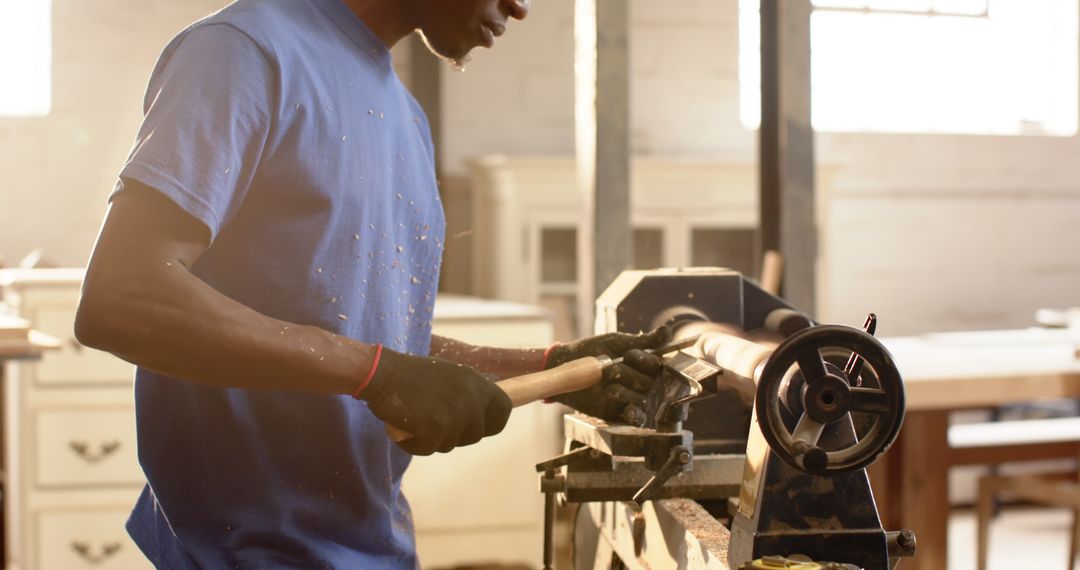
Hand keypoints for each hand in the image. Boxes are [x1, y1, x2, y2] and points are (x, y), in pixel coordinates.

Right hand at [361, 348, 511, 454]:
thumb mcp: (448, 374)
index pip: (503, 410)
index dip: (492, 422)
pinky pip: (428, 449)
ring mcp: (453, 415)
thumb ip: (467, 392)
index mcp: (475, 382)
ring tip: (416, 418)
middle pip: (476, 434)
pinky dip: (414, 444)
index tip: (478, 425)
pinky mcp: (434, 429)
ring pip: (450, 444)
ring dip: (432, 438)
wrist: (381, 374)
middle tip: (433, 421)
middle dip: (456, 434)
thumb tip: (485, 407)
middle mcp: (469, 398)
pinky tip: (405, 427)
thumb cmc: (409, 375)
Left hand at [545, 327, 670, 424]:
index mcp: (644, 365)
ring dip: (623, 390)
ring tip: (605, 384)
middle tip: (609, 370)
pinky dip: (635, 414)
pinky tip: (629, 409)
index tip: (629, 355)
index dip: (645, 361)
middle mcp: (642, 383)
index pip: (658, 365)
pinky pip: (637, 418)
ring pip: (642, 398)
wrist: (566, 367)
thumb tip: (668, 331)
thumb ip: (644, 341)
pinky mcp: (619, 413)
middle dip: (628, 374)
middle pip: (650, 383)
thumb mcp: (618, 343)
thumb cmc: (592, 351)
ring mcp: (632, 399)